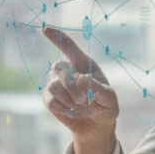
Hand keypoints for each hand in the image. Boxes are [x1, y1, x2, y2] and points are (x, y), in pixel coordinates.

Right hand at [42, 26, 118, 153]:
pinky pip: (52, 101)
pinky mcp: (49, 99)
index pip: (69, 47)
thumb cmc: (106, 106)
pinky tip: (74, 112)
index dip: (58, 37)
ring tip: (84, 108)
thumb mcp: (109, 97)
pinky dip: (65, 109)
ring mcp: (55, 84)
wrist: (97, 126)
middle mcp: (67, 71)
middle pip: (60, 69)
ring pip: (54, 86)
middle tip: (88, 102)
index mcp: (84, 64)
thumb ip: (98, 88)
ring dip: (70, 99)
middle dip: (74, 87)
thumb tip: (80, 78)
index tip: (45, 28)